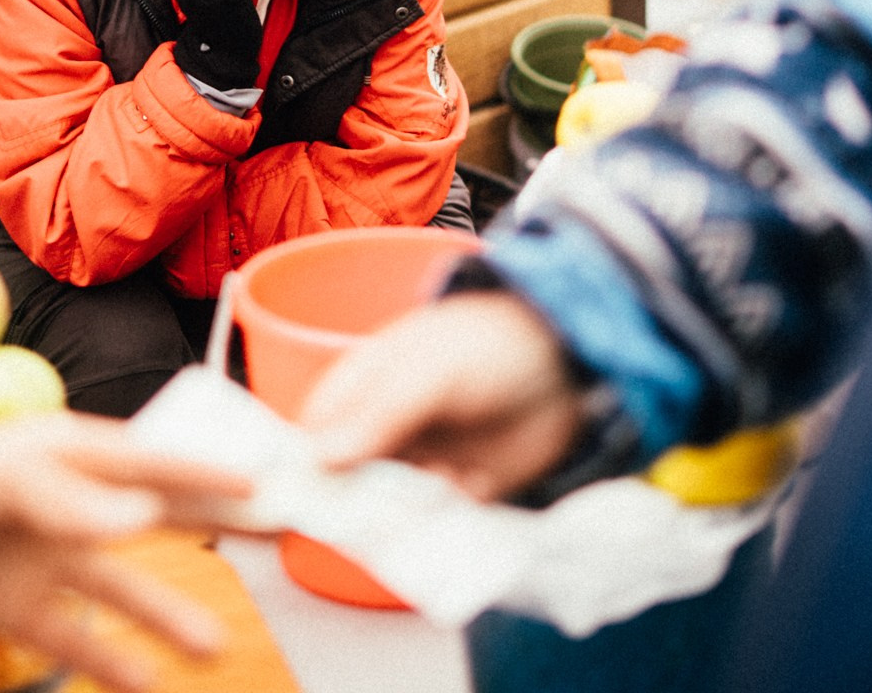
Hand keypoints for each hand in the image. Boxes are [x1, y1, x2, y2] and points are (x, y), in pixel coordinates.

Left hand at [0, 414, 251, 691]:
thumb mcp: (6, 476)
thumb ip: (73, 501)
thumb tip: (144, 519)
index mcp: (67, 454)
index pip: (151, 460)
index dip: (203, 470)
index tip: (259, 479)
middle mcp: (66, 504)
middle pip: (154, 517)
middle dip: (209, 529)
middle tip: (269, 538)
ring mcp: (43, 558)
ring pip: (122, 590)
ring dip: (167, 617)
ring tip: (213, 649)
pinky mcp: (15, 605)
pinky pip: (75, 637)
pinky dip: (112, 661)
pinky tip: (149, 684)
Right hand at [301, 292, 584, 500]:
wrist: (566, 359)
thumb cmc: (483, 346)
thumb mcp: (427, 374)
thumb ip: (378, 415)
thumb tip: (320, 460)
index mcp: (358, 393)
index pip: (312, 440)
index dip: (304, 474)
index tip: (305, 508)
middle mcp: (382, 436)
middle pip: (349, 486)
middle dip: (360, 508)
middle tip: (380, 516)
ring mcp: (421, 465)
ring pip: (393, 510)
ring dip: (406, 519)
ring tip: (435, 499)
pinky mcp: (462, 491)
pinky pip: (440, 523)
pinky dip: (446, 526)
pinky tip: (465, 503)